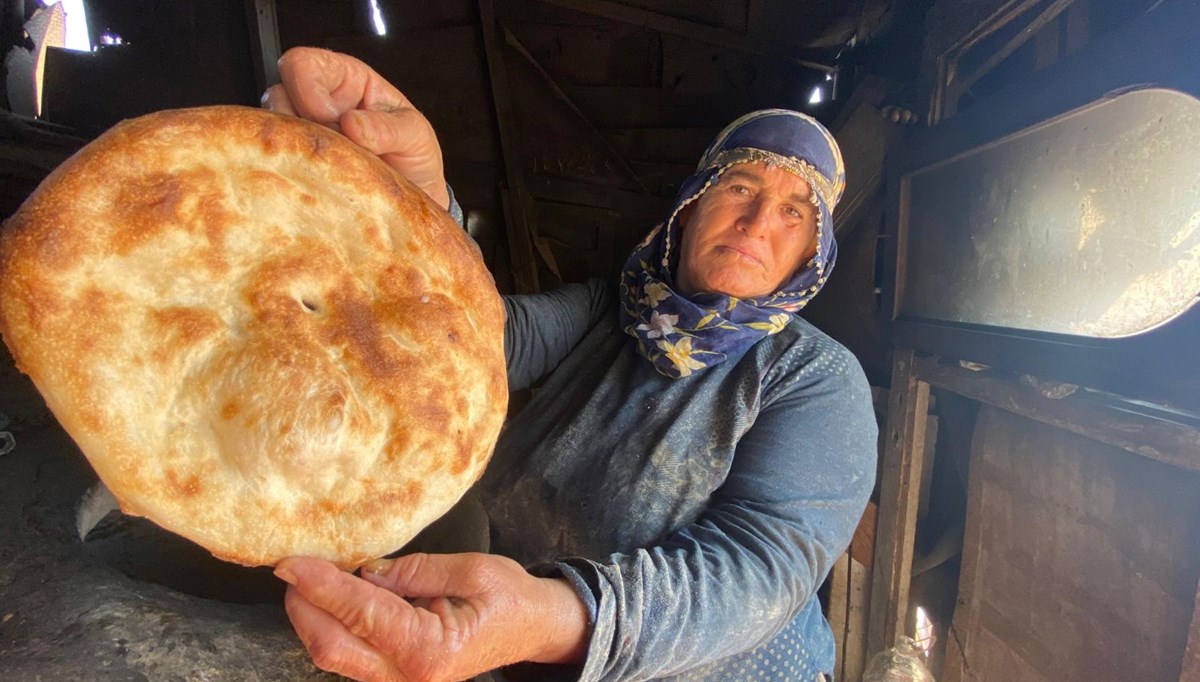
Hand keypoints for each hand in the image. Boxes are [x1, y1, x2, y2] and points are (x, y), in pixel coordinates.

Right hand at [261, 47, 449, 209]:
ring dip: (298, 151)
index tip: (327, 117)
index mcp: (346, 80)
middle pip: (277, 96)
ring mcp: (303, 136)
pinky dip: (294, 172)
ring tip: (332, 168)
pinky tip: (320, 182)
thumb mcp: (416, 136)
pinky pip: (278, 164)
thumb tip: (353, 124)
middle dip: (300, 124)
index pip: (303, 64)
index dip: (307, 87)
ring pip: (273, 133)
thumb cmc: (413, 157)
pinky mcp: (297, 167)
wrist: (409, 200)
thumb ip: (390, 127)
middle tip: (332, 149)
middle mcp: (316, 103)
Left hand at [276, 553, 589, 681]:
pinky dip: (333, 627)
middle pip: (330, 646)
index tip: (291, 560)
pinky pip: (350, 657)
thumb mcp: (468, 569)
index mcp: (429, 648)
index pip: (359, 612)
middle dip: (303, 606)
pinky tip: (332, 598)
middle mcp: (409, 676)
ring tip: (308, 578)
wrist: (534, 629)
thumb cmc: (509, 596)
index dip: (320, 584)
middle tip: (290, 567)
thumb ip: (411, 571)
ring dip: (314, 617)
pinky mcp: (396, 678)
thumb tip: (360, 570)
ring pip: (334, 656)